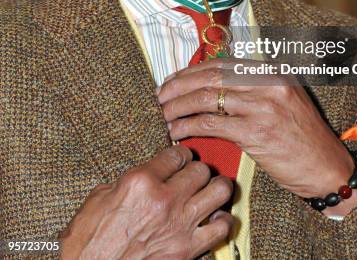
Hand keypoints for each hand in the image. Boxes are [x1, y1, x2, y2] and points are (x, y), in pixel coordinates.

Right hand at [60, 145, 232, 259]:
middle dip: (197, 171)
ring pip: (219, 190)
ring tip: (209, 191)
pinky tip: (212, 220)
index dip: (180, 155)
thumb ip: (127, 181)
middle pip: (201, 169)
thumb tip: (144, 174)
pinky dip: (222, 221)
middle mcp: (164, 199)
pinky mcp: (187, 250)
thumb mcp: (99, 199)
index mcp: (140, 182)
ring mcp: (179, 225)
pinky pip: (222, 228)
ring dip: (215, 189)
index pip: (176, 154)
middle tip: (192, 177)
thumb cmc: (87, 243)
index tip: (180, 160)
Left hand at [158, 60, 356, 215]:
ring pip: (206, 98)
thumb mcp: (284, 99)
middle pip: (211, 76)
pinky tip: (177, 130)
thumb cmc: (301, 136)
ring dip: (179, 105)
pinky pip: (211, 123)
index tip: (174, 79)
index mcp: (272, 71)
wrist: (326, 167)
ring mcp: (262, 105)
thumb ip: (254, 87)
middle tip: (161, 94)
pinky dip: (188, 125)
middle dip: (180, 84)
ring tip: (164, 112)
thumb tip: (212, 84)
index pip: (222, 64)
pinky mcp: (255, 131)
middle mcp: (267, 82)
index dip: (193, 70)